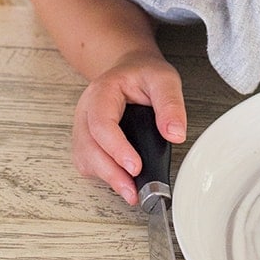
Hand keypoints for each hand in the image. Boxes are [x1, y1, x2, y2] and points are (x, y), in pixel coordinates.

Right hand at [73, 52, 186, 203]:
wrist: (130, 69)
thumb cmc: (143, 74)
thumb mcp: (164, 79)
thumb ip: (171, 104)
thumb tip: (175, 134)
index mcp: (102, 92)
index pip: (101, 123)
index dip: (116, 148)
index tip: (135, 167)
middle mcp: (87, 110)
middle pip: (88, 146)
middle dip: (110, 172)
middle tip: (132, 191)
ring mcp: (83, 126)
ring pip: (84, 158)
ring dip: (105, 177)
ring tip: (130, 191)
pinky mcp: (87, 140)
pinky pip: (86, 162)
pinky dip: (102, 175)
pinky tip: (121, 180)